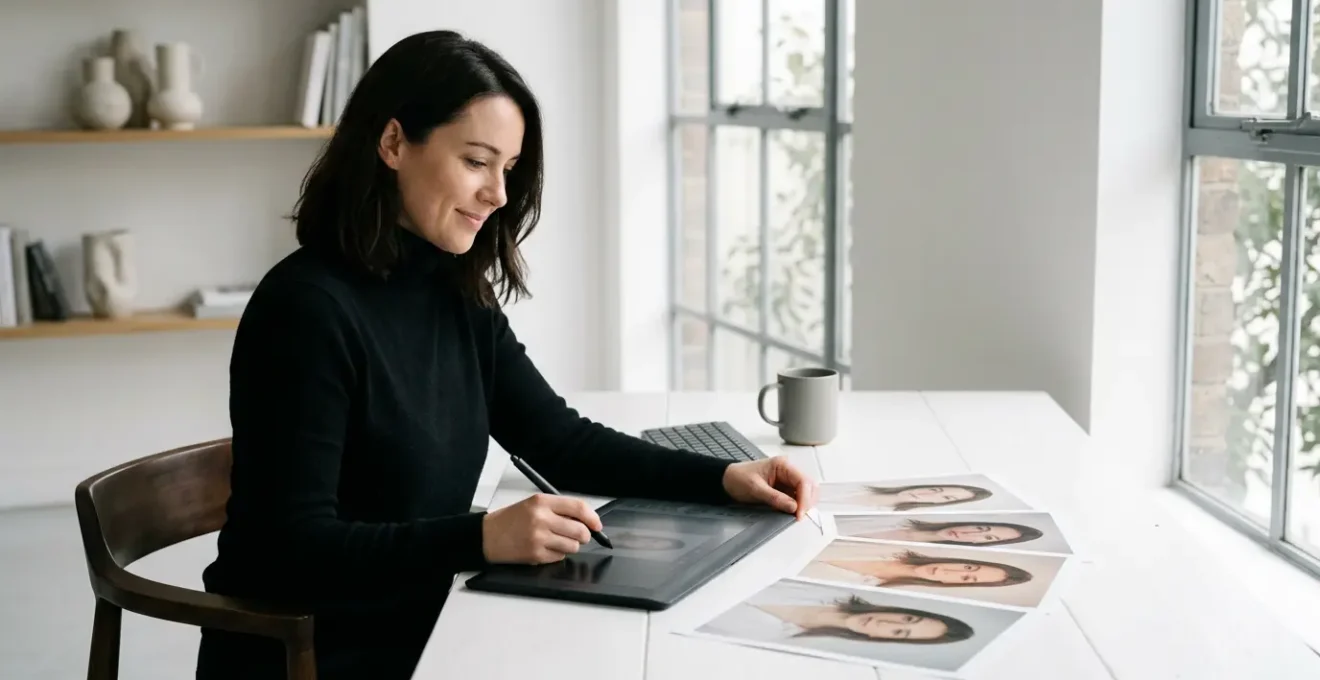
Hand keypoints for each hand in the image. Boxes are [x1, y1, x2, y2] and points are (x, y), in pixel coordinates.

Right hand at [481, 494, 602, 564]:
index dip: (592, 518)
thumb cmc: (511, 519)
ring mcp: (539, 538)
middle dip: (584, 535)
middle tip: (579, 535)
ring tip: (556, 540)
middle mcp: (541, 519)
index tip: (597, 525)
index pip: (578, 507)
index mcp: (542, 502)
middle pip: (580, 530)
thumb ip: (559, 509)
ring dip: (570, 545)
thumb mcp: (533, 504)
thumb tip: (586, 519)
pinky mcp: (536, 555)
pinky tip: (544, 548)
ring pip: (573, 546)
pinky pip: (560, 557)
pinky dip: (557, 554)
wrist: (487, 536)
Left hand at [721, 456, 817, 520]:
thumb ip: (775, 498)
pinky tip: (791, 514)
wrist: (726, 480)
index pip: (803, 481)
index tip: (799, 513)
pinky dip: (797, 507)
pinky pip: (797, 499)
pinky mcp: (784, 490)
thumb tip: (793, 507)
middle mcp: (788, 471)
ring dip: (803, 505)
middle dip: (807, 502)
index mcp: (782, 465)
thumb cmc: (738, 478)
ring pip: (805, 493)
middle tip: (799, 517)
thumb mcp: (754, 489)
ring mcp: (787, 481)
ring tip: (795, 516)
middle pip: (809, 486)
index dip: (804, 498)